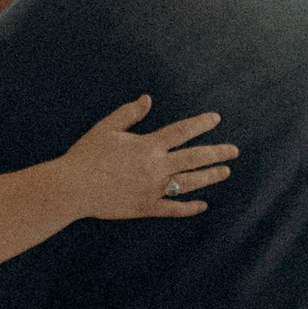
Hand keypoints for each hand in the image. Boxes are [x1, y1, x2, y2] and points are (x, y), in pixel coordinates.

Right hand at [59, 96, 238, 224]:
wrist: (73, 187)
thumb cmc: (86, 155)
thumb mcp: (107, 128)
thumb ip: (129, 113)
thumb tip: (148, 99)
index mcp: (148, 146)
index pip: (182, 131)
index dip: (201, 124)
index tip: (216, 119)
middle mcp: (156, 167)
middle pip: (194, 158)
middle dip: (217, 153)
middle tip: (233, 151)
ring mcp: (153, 189)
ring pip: (189, 183)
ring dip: (209, 177)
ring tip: (225, 171)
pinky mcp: (146, 207)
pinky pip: (173, 209)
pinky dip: (189, 208)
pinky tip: (203, 205)